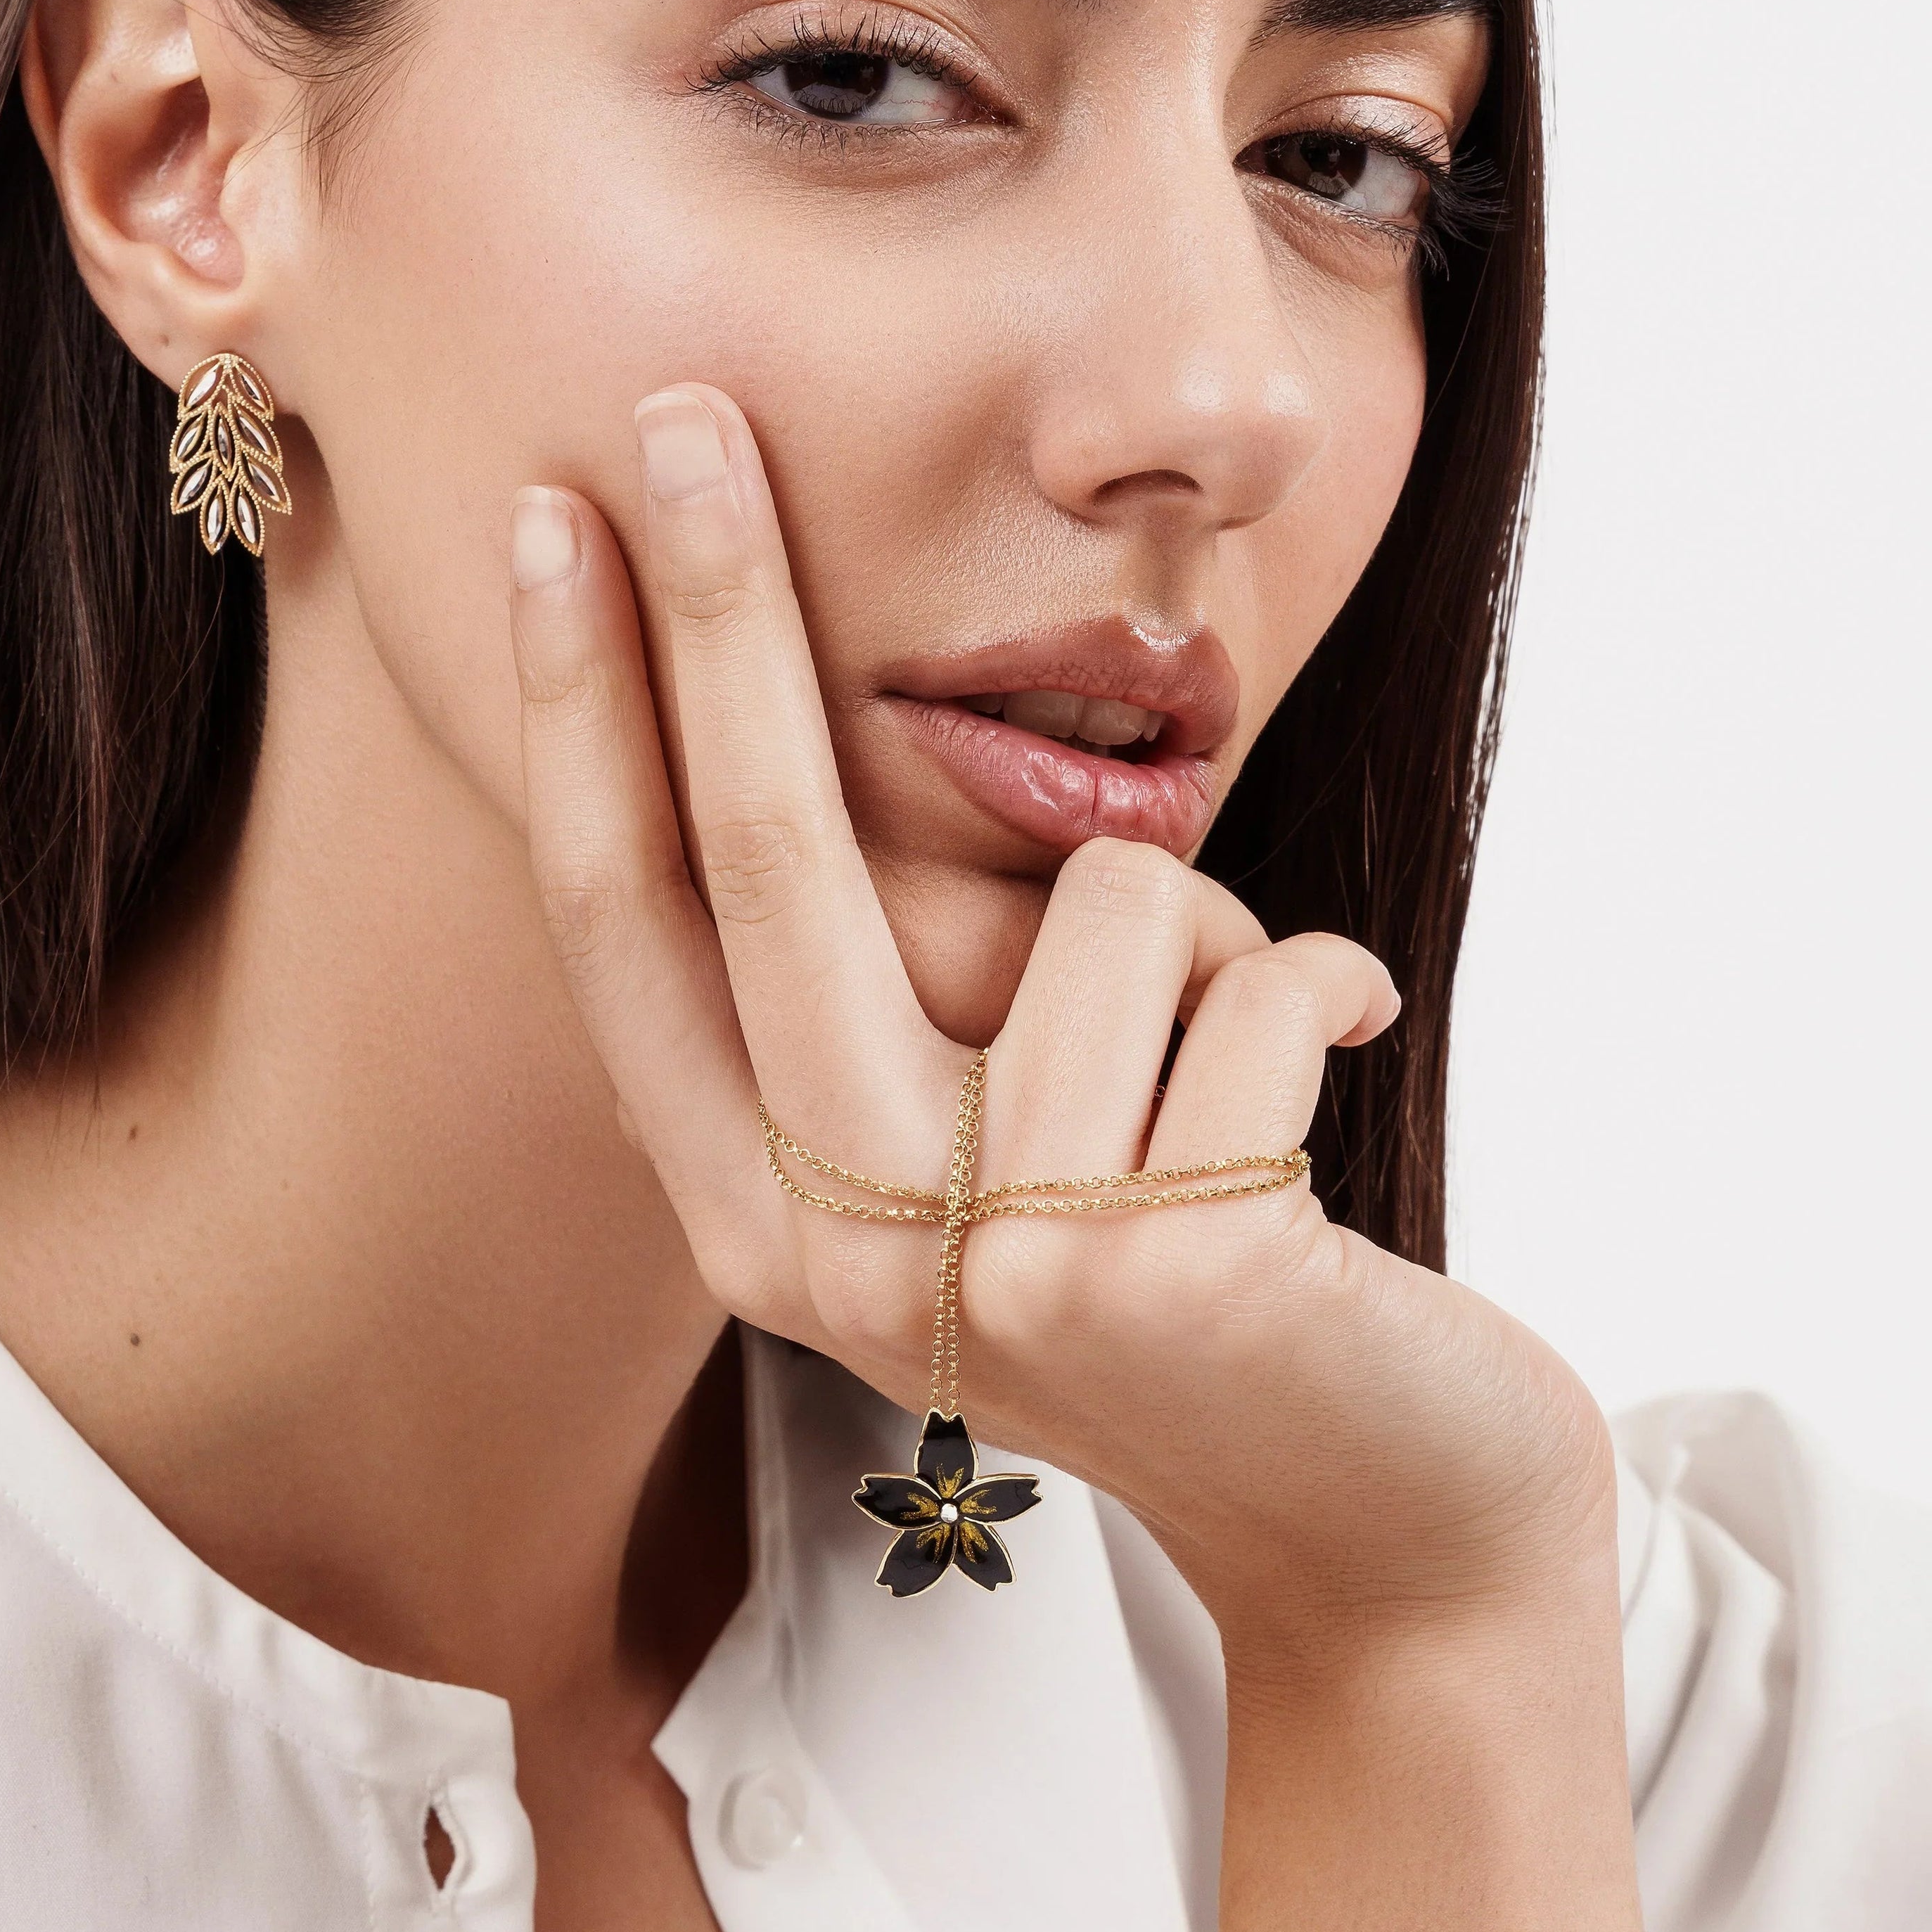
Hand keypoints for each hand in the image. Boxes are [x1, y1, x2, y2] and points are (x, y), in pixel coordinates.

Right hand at [509, 384, 1654, 1931]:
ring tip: (1235, 1058)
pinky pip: (1254, 973)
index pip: (628, 924)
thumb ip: (882, 1011)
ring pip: (1095, 899)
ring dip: (1203, 923)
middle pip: (758, 858)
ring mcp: (993, 1271)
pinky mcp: (1167, 1266)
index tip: (551, 521)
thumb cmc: (1172, 1281)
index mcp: (755, 1217)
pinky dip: (1316, 982)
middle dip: (715, 608)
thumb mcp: (975, 1167)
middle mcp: (830, 1255)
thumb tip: (834, 733)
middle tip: (690, 411)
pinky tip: (1327, 1095)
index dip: (578, 712)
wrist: (1381, 1519)